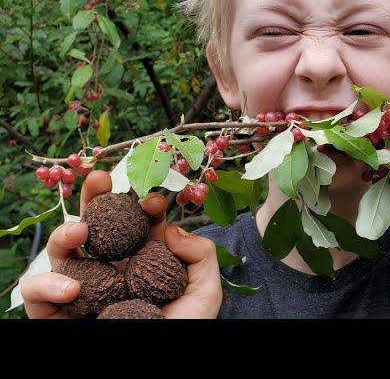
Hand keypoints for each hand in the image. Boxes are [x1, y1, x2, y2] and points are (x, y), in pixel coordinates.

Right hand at [22, 170, 222, 318]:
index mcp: (142, 261)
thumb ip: (200, 256)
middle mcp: (108, 271)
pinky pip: (35, 294)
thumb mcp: (205, 293)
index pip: (137, 225)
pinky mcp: (55, 316)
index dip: (143, 207)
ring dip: (63, 233)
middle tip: (100, 179)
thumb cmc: (184, 331)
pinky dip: (45, 284)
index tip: (154, 202)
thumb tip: (171, 229)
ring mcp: (80, 290)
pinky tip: (71, 287)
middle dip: (94, 197)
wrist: (157, 365)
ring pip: (60, 252)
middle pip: (95, 225)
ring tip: (79, 230)